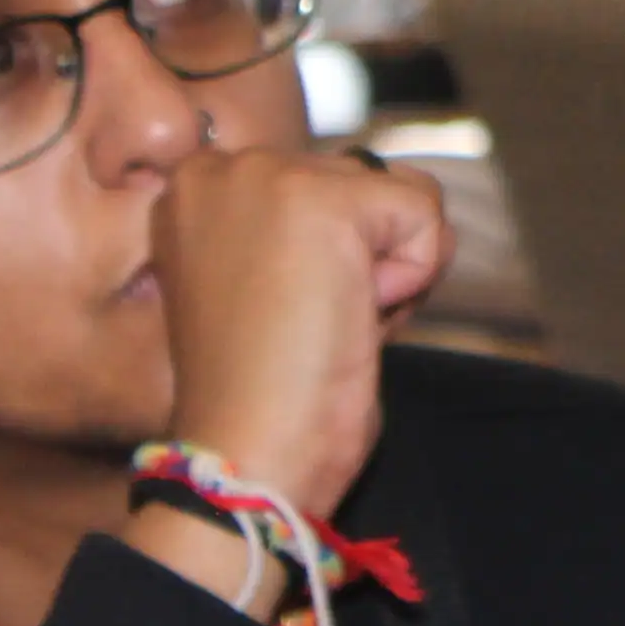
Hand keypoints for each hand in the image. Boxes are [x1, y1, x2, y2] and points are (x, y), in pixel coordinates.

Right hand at [149, 144, 455, 525]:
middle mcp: (224, 168)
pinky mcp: (324, 202)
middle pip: (367, 184)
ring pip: (402, 196)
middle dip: (366, 261)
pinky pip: (425, 215)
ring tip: (328, 323)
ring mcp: (269, 177)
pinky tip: (353, 319)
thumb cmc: (265, 390)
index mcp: (199, 188)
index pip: (326, 182)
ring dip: (393, 272)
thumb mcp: (274, 285)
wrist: (246, 458)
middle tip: (309, 327)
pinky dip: (414, 278)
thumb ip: (317, 229)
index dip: (335, 259)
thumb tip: (413, 189)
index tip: (283, 315)